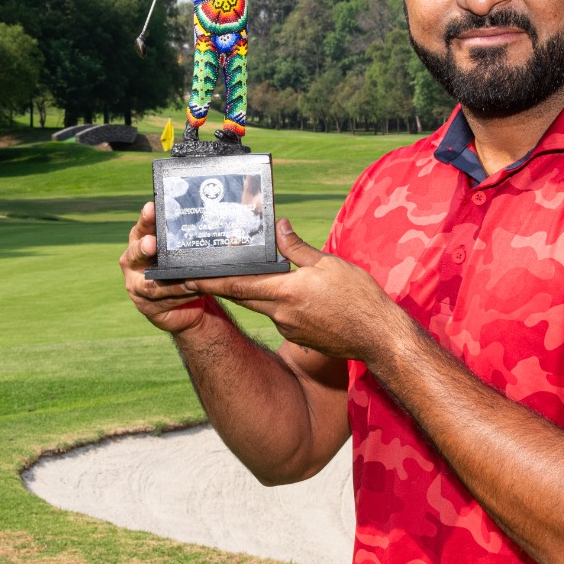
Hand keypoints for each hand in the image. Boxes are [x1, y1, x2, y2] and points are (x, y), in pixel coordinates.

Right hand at [119, 201, 213, 335]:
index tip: (152, 207)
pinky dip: (181, 294)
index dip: (146, 218)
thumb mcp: (185, 252)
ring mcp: (136, 285)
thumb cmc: (184, 269)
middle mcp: (133, 262)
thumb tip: (223, 229)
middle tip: (152, 243)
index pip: (142, 227)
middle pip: (135, 254)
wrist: (187, 305)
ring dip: (170, 281)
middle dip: (144, 248)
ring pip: (151, 284)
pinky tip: (194, 290)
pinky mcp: (146, 305)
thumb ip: (189, 240)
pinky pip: (163, 300)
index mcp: (141, 241)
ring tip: (188, 277)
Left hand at [190, 219, 409, 361]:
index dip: (209, 283)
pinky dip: (275, 303)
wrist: (377, 337)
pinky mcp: (298, 336)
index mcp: (285, 292)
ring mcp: (288, 328)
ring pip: (261, 305)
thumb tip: (278, 226)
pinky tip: (289, 295)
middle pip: (242, 297)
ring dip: (251, 293)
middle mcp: (280, 313)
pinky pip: (279, 316)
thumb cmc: (358, 298)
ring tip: (252, 278)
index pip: (237, 286)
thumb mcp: (329, 263)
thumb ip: (297, 247)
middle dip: (221, 287)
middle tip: (198, 277)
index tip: (186, 280)